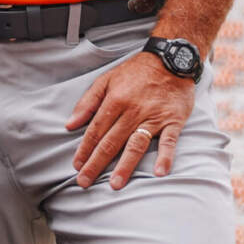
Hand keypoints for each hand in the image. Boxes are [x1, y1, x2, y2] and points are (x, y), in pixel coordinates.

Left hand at [67, 51, 196, 189]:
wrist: (171, 59)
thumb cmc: (136, 72)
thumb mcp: (107, 79)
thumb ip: (88, 102)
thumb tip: (70, 124)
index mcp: (115, 101)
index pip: (95, 130)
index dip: (84, 149)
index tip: (76, 166)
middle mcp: (133, 111)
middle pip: (111, 141)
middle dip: (96, 163)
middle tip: (84, 182)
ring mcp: (154, 117)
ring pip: (136, 144)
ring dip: (125, 166)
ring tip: (115, 184)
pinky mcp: (173, 121)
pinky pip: (169, 141)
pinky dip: (165, 157)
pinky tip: (159, 172)